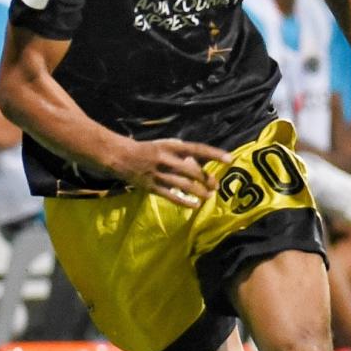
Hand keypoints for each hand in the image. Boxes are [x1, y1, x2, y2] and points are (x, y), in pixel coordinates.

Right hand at [110, 138, 231, 207]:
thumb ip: (182, 152)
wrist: (120, 156)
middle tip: (216, 185)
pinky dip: (184, 202)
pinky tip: (194, 206)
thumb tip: (201, 161)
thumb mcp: (165, 144)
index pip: (198, 149)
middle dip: (206, 179)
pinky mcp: (151, 187)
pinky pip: (170, 196)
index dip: (214, 154)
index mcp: (171, 147)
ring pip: (183, 185)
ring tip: (209, 196)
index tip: (230, 159)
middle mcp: (166, 159)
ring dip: (198, 192)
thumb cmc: (148, 149)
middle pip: (192, 171)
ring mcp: (158, 174)